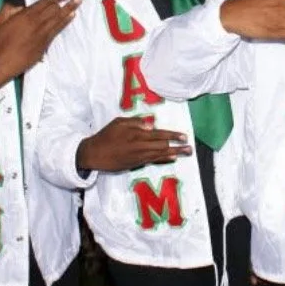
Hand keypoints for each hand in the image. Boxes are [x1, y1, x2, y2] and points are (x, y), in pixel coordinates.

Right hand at [0, 0, 80, 86]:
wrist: (4, 62)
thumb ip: (8, 9)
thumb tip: (19, 6)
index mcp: (25, 16)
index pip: (45, 2)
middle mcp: (36, 23)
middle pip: (55, 10)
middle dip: (67, 2)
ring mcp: (42, 34)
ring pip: (58, 19)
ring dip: (69, 10)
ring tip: (78, 4)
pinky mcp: (45, 44)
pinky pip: (57, 30)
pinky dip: (64, 23)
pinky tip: (70, 18)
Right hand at [76, 116, 191, 172]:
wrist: (94, 154)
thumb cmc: (106, 136)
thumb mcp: (119, 122)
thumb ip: (135, 122)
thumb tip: (151, 124)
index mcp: (136, 135)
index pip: (159, 135)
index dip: (172, 136)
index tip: (184, 137)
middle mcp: (140, 147)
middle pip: (162, 147)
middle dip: (177, 147)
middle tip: (190, 149)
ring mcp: (138, 157)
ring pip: (159, 155)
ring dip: (174, 154)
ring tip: (185, 154)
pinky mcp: (135, 164)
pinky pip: (153, 161)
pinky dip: (163, 160)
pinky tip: (171, 159)